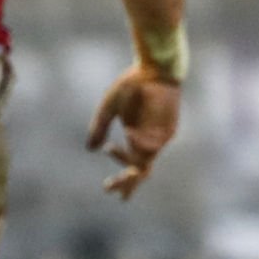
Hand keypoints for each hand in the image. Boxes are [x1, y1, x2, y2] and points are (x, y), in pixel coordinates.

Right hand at [86, 64, 180, 199]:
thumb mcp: (110, 108)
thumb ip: (100, 128)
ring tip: (112, 151)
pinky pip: (152, 146)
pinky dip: (137, 143)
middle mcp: (150, 141)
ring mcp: (160, 137)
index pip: (132, 167)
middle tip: (109, 187)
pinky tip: (128, 133)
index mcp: (136, 138)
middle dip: (126, 183)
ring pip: (145, 163)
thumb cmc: (132, 86)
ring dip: (126, 161)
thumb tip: (90, 149)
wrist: (153, 69)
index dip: (123, 183)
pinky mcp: (168, 130)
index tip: (106, 188)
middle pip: (141, 172)